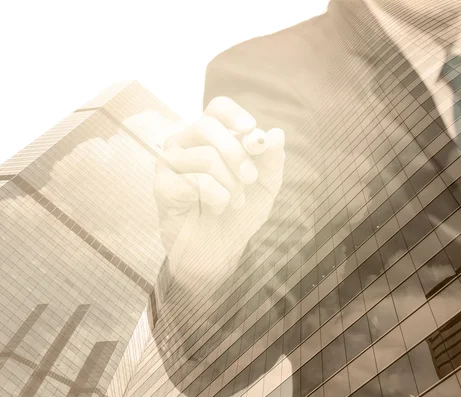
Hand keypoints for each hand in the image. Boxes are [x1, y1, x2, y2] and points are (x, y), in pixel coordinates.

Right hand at [153, 97, 285, 265]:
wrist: (220, 250)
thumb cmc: (239, 211)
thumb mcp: (265, 185)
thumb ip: (271, 159)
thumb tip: (276, 134)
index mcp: (209, 136)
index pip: (217, 108)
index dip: (234, 114)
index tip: (250, 129)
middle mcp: (185, 142)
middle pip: (206, 126)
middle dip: (237, 154)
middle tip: (250, 179)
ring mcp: (169, 163)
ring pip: (205, 157)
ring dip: (230, 184)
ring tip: (234, 201)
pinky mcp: (161, 186)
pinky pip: (194, 182)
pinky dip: (216, 197)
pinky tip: (216, 207)